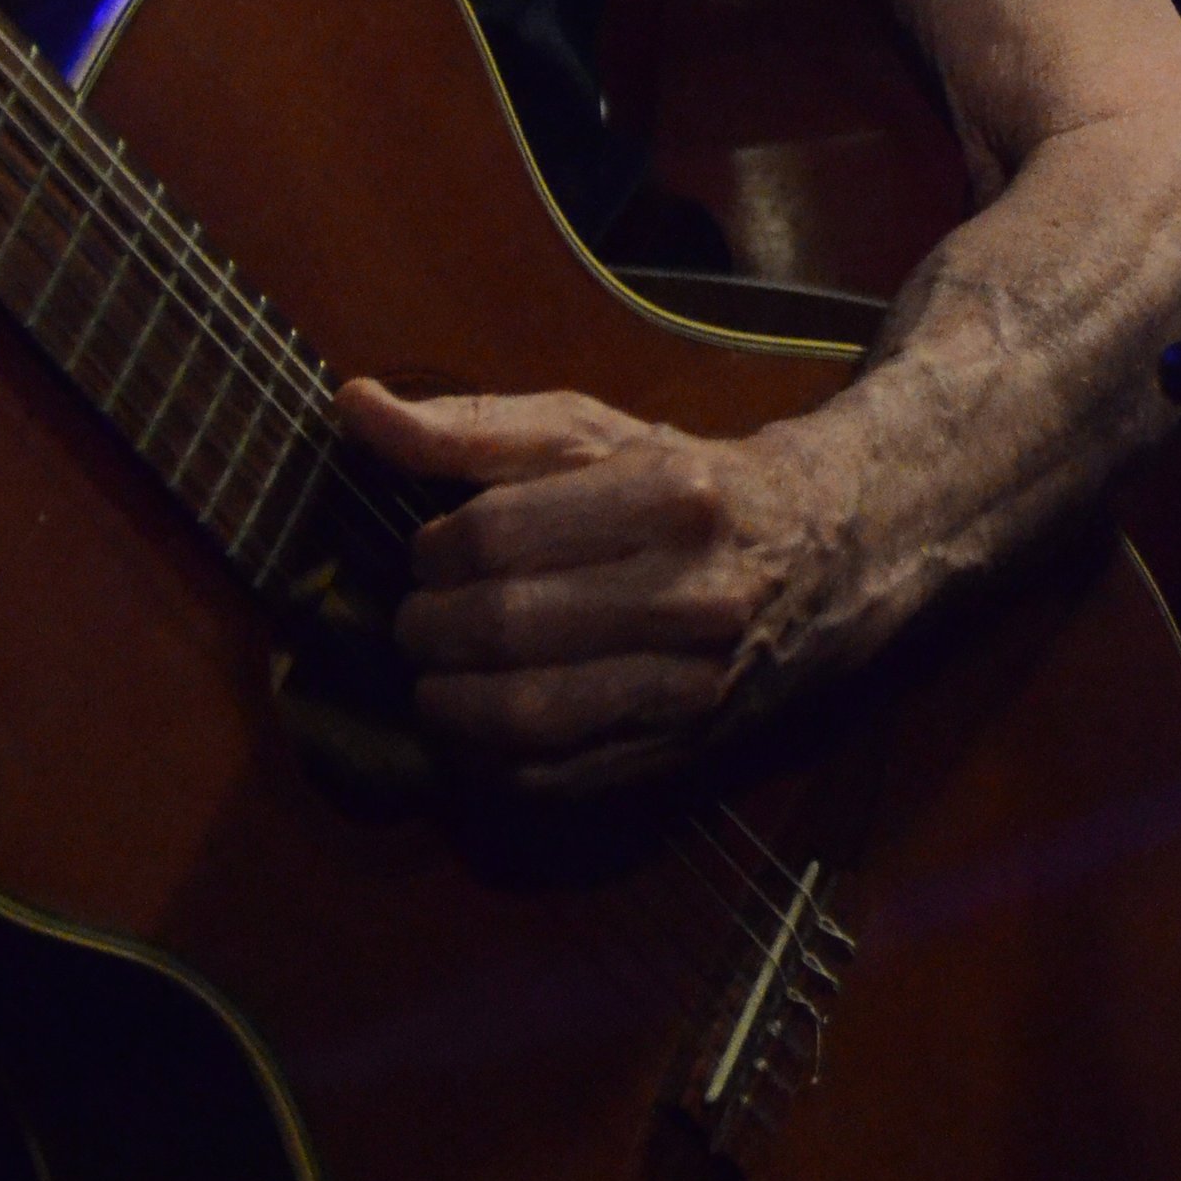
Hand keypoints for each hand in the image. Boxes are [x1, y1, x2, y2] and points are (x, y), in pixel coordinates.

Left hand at [336, 377, 895, 794]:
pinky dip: (498, 763)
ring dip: (451, 706)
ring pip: (534, 714)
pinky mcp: (691, 745)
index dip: (433, 551)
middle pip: (509, 626)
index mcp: (666, 496)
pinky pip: (567, 775)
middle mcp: (692, 593)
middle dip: (429, 631)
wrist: (827, 550)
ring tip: (430, 681)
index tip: (425, 554)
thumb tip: (352, 405)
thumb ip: (467, 426)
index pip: (499, 536)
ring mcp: (697, 680)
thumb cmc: (683, 481)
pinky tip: (474, 733)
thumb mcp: (587, 432)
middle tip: (411, 623)